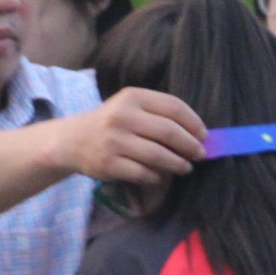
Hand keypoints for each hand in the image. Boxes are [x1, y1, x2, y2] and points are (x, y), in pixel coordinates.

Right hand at [62, 88, 205, 184]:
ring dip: (177, 164)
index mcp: (132, 97)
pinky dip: (156, 177)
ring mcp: (114, 141)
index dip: (194, 122)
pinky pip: (143, 173)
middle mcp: (122, 116)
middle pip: (169, 132)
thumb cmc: (110, 123)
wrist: (72, 140)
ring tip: (186, 168)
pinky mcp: (108, 163)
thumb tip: (197, 134)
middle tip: (200, 154)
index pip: (173, 107)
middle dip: (190, 145)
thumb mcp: (130, 107)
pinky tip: (161, 176)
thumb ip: (158, 114)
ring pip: (158, 155)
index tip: (204, 135)